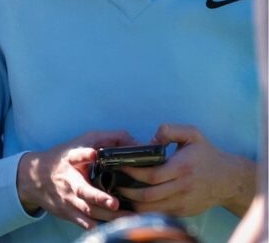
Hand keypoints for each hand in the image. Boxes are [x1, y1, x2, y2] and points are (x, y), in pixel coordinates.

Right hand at [16, 130, 135, 229]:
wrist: (35, 178)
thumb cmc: (66, 159)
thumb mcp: (83, 142)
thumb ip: (110, 139)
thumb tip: (137, 144)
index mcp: (72, 159)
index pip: (77, 155)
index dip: (84, 154)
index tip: (94, 153)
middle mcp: (69, 180)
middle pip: (83, 190)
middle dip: (99, 197)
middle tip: (114, 203)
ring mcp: (68, 199)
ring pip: (88, 210)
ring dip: (109, 217)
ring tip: (131, 218)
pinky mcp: (68, 213)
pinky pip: (84, 223)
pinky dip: (98, 227)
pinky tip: (114, 229)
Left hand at [118, 124, 255, 216]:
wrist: (228, 179)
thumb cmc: (206, 154)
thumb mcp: (192, 134)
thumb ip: (170, 130)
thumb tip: (151, 140)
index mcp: (182, 168)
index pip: (151, 175)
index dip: (132, 173)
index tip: (119, 166)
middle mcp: (182, 188)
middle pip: (148, 195)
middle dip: (127, 191)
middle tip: (114, 183)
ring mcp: (183, 202)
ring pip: (152, 208)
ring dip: (133, 203)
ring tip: (120, 193)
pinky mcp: (184, 211)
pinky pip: (159, 213)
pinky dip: (145, 209)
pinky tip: (135, 201)